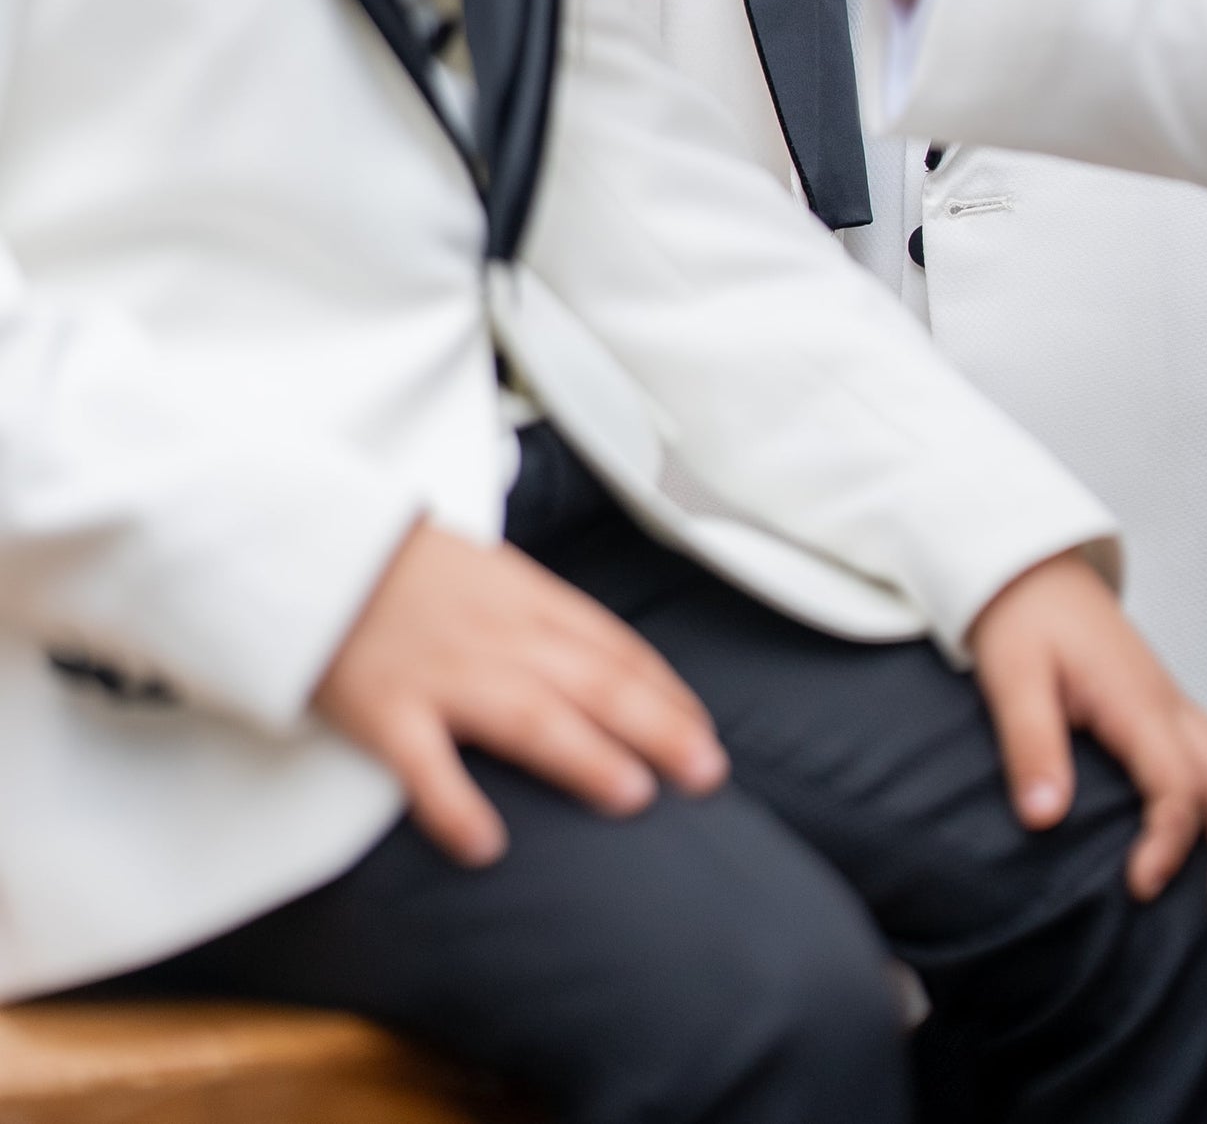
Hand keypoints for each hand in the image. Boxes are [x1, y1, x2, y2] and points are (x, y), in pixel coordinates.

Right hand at [314, 521, 727, 866]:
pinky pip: (423, 763)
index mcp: (526, 598)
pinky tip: (486, 845)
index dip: (664, 691)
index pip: (612, 646)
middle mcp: (496, 634)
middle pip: (591, 680)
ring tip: (634, 795)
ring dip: (585, 755)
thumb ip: (543, 615)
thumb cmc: (408, 569)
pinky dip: (454, 804)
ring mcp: (441, 672)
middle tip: (707, 771)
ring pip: (528, 714)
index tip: (703, 730)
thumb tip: (602, 662)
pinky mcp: (383, 709)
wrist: (316, 544)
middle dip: (657, 725)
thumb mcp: (492, 572)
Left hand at [967, 551, 1206, 921]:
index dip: (1169, 839)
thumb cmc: (1022, 620)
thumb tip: (1045, 818)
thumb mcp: (1013, 679)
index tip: (1143, 887)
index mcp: (1135, 701)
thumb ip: (1031, 745)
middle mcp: (1167, 704)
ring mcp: (1173, 702)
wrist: (1028, 570)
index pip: (1176, 781)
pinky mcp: (1166, 706)